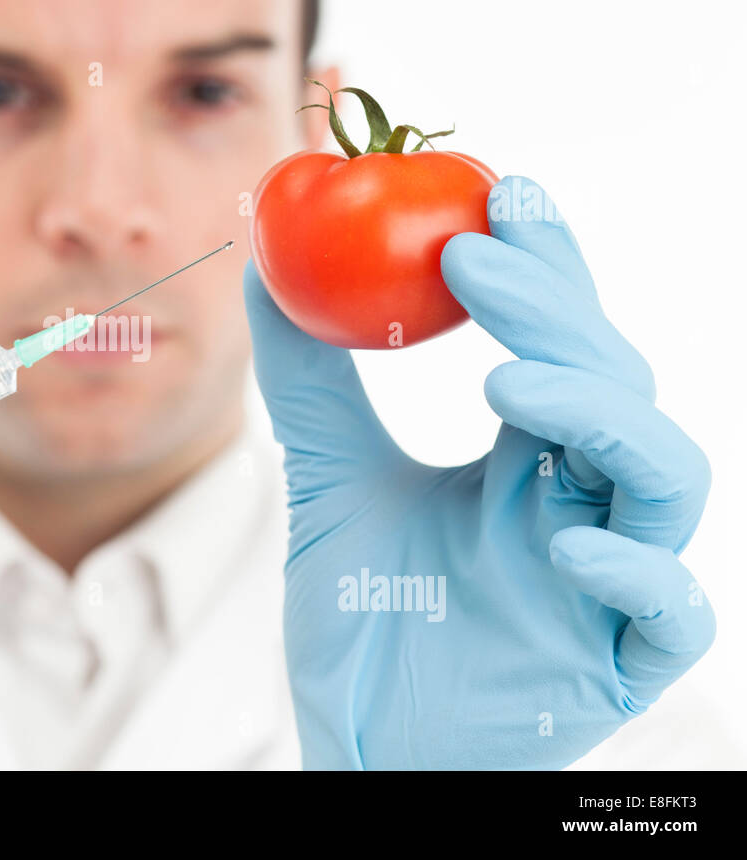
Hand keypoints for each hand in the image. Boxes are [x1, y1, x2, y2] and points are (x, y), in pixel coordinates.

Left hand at [243, 175, 714, 768]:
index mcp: (528, 457)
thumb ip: (309, 383)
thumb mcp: (327, 482)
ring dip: (598, 412)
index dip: (544, 266)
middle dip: (557, 313)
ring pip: (662, 476)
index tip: (499, 190)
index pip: (558, 340)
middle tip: (481, 259)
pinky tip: (568, 544)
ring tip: (510, 379)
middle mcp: (581, 502)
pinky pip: (669, 611)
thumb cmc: (365, 618)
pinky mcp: (615, 662)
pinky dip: (633, 569)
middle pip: (614, 384)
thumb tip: (264, 269)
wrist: (359, 741)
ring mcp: (608, 580)